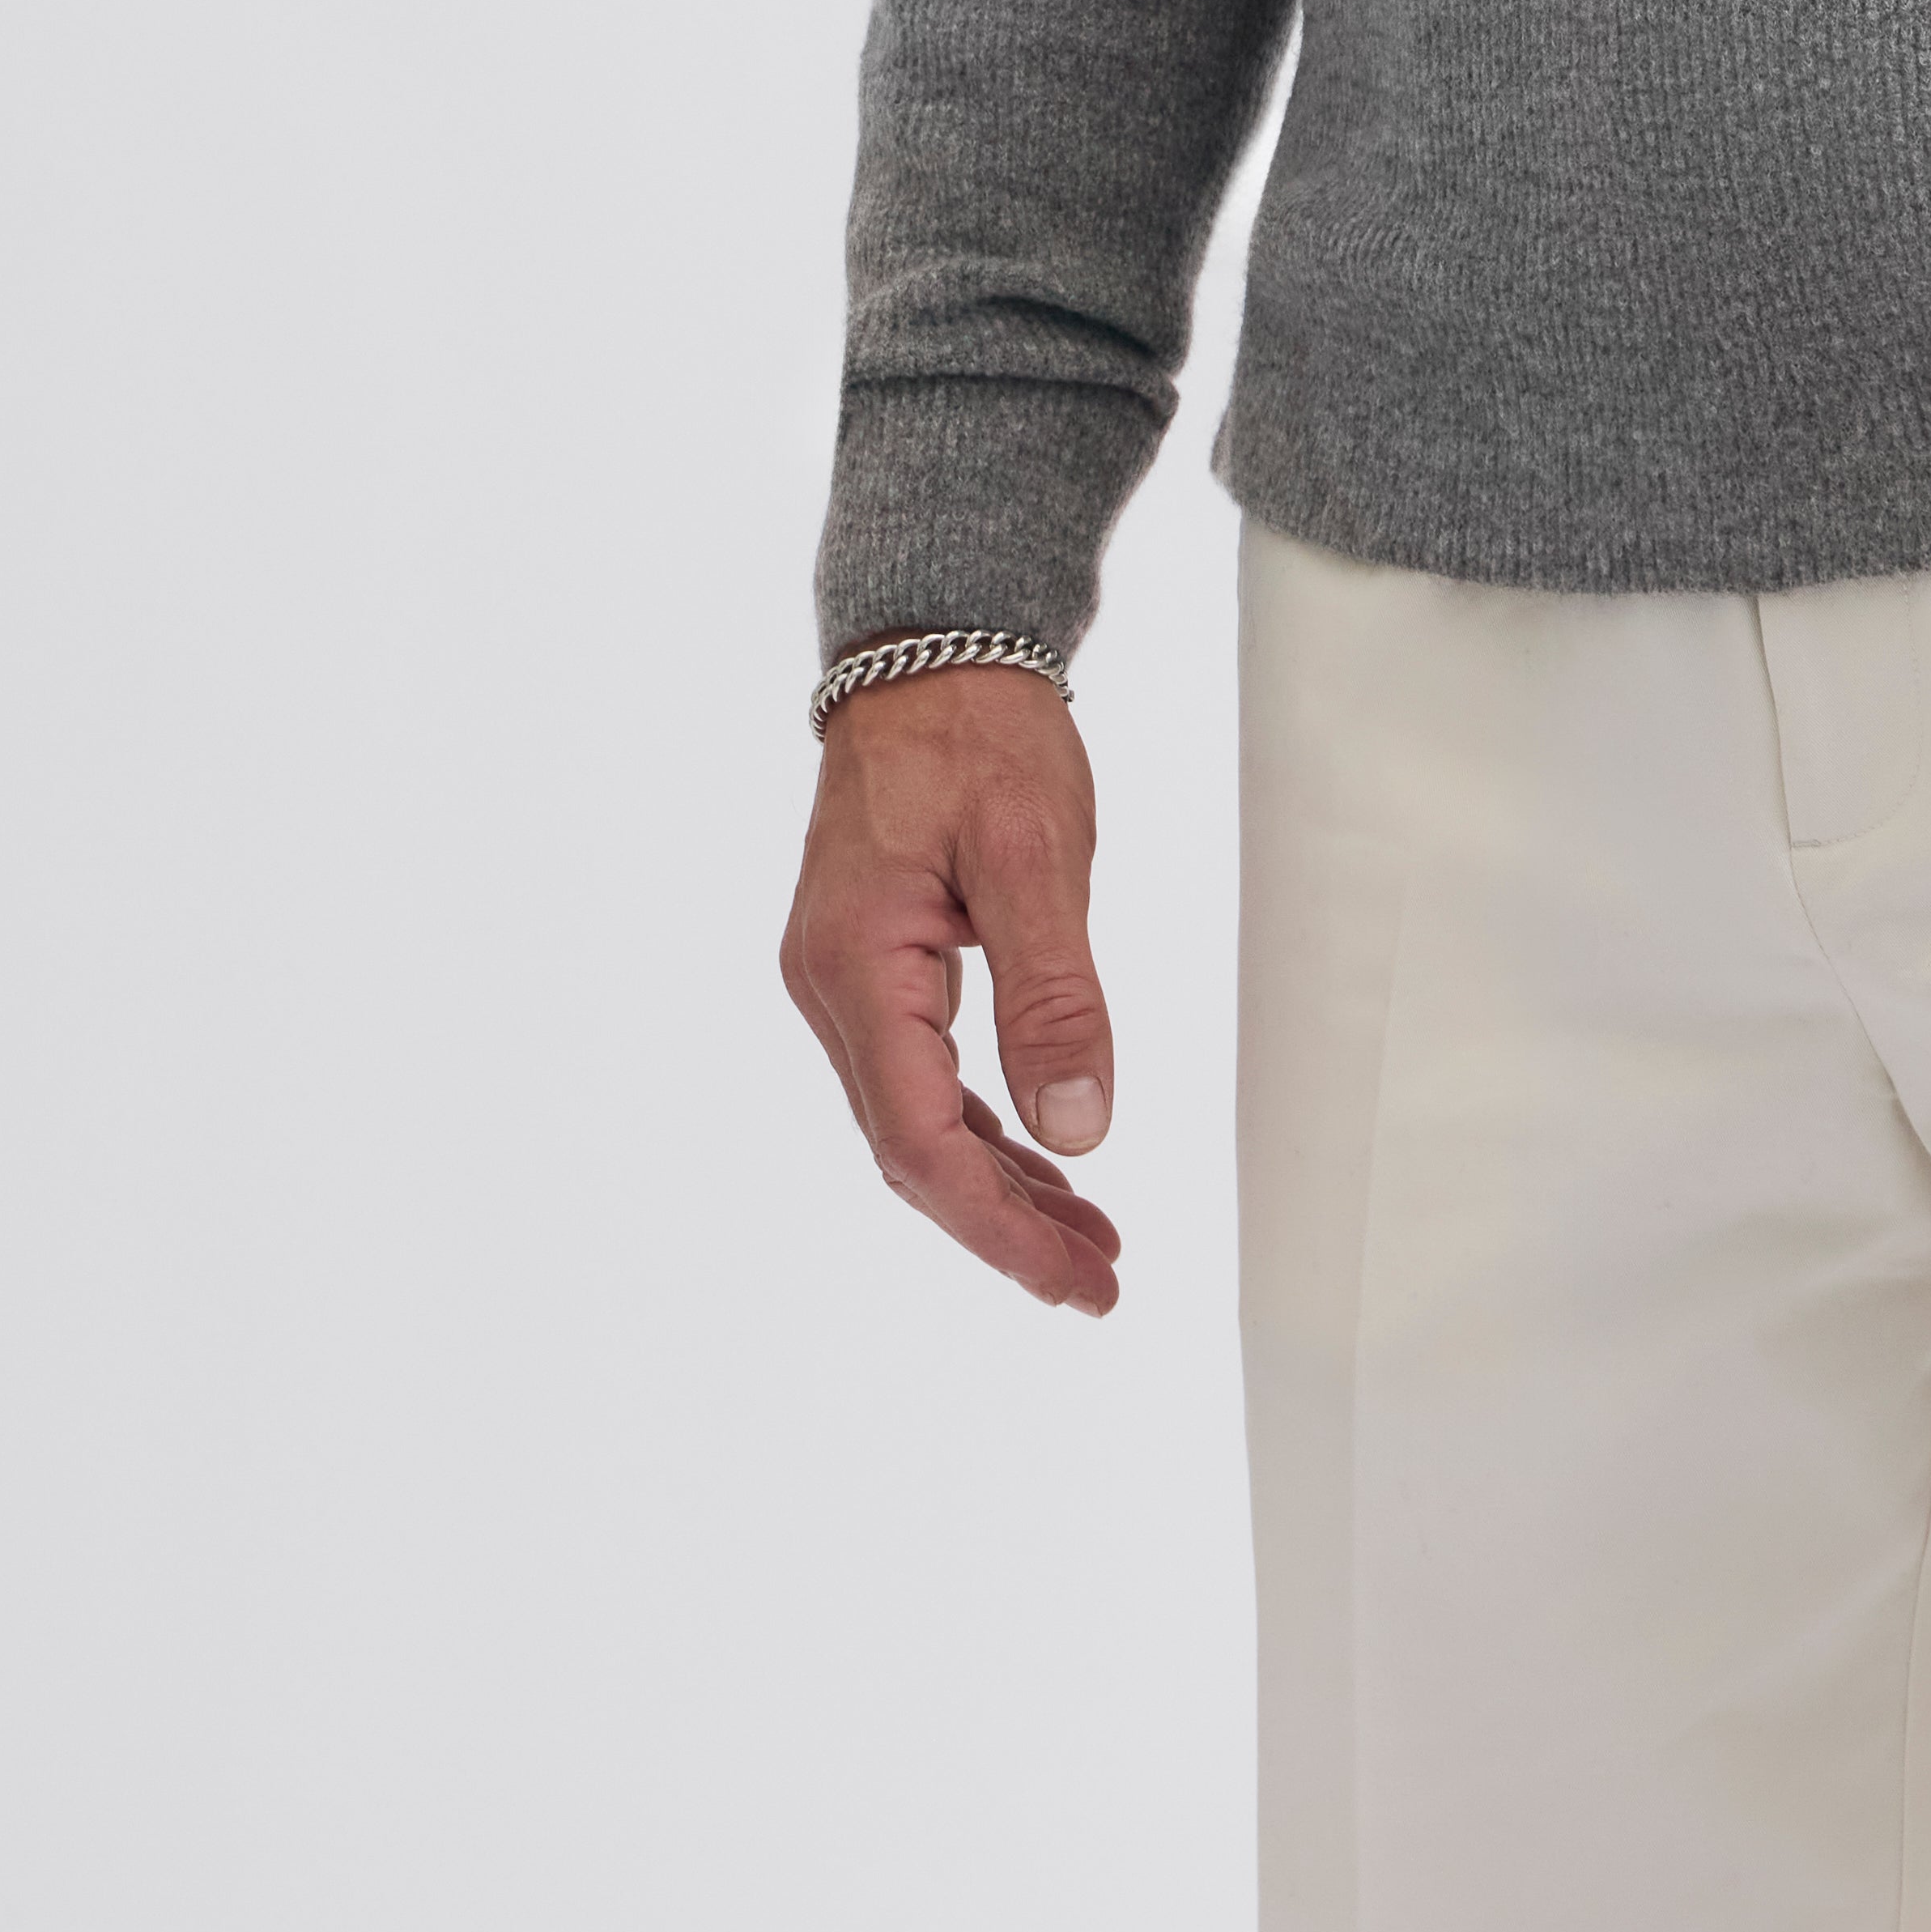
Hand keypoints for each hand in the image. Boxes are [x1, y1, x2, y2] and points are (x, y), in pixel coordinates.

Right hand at [780, 657, 1124, 1312]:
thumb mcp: (1034, 853)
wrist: (931, 648)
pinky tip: (1044, 1159)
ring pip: (917, 1120)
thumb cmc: (981, 733)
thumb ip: (1053, 993)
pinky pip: (922, 1075)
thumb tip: (1081, 1132)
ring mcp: (844, 979)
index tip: (1074, 1280)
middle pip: (914, 1148)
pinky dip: (985, 1128)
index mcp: (858, 967)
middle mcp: (830, 988)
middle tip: (1099, 1283)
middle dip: (1005, 1226)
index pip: (921, 1141)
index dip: (997, 1225)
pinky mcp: (873, 963)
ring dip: (1000, 1186)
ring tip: (1090, 1241)